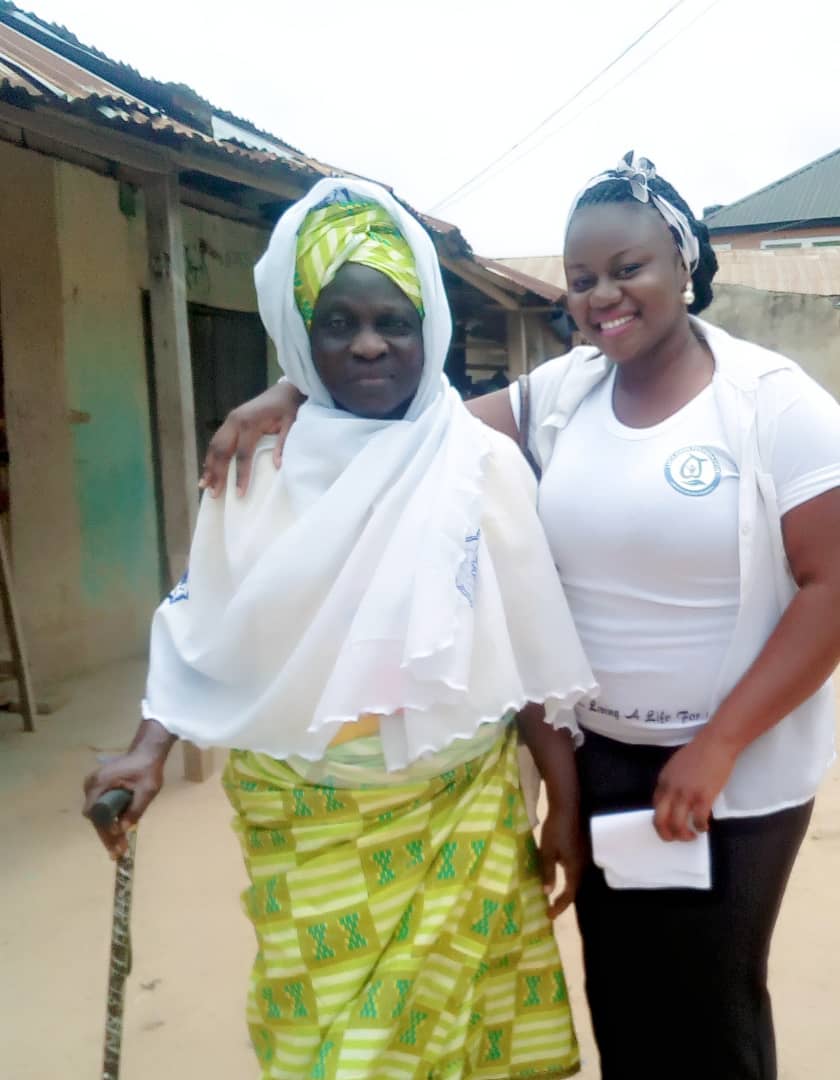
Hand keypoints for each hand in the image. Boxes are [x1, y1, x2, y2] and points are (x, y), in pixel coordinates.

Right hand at [83, 749, 165, 857]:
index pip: (96, 814)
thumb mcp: (146, 790)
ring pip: (98, 814)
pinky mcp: (99, 787)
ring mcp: (93, 785)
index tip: (115, 844)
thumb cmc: (147, 769)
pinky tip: (118, 831)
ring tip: (119, 846)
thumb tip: (123, 830)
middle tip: (117, 852)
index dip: (104, 830)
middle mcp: (91, 784)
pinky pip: (101, 807)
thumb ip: (135, 809)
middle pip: (95, 816)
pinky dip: (109, 819)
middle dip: (106, 834)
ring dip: (107, 828)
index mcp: (100, 783)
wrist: (147, 752)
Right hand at [200, 380, 304, 496]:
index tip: (239, 494)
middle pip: (222, 451)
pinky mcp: (230, 421)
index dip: (241, 475)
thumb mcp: (291, 425)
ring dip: (209, 466)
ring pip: (214, 445)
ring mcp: (230, 420)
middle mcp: (235, 421)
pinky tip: (208, 469)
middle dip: (217, 473)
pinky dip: (211, 456)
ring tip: (204, 485)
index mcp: (250, 423)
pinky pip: (217, 440)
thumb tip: (277, 466)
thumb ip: (283, 444)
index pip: (242, 455)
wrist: (284, 392)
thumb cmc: (288, 409)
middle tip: (213, 493)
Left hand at [538, 802, 587, 917]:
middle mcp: (584, 865)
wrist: (568, 807)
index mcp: (575, 868)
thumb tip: (547, 892)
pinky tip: (559, 872)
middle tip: (551, 908)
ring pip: (576, 878)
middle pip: (575, 888)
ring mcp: (585, 856)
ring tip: (554, 895)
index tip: (549, 916)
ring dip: (566, 888)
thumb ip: (548, 872)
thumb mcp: (547, 851)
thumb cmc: (556, 829)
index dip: (560, 907)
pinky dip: (568, 876)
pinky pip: (576, 868)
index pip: (569, 894)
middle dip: (563, 900)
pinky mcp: (583, 849)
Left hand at [653, 732, 738, 840]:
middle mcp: (671, 789)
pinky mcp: (703, 797)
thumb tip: (675, 798)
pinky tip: (704, 827)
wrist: (715, 744)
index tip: (670, 824)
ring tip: (691, 835)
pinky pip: (698, 820)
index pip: (655, 806)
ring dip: (683, 835)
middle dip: (666, 834)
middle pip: (660, 819)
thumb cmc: (699, 753)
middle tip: (675, 839)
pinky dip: (701, 828)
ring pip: (677, 824)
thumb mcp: (676, 766)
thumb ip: (672, 782)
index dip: (662, 819)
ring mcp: (686, 794)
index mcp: (663, 781)